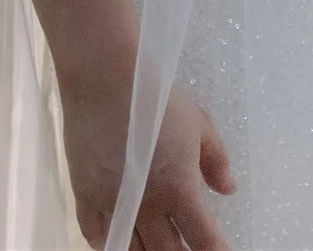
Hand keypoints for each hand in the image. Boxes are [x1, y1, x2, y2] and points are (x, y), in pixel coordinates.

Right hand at [60, 67, 235, 250]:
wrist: (104, 79)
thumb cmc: (156, 98)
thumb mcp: (199, 126)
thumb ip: (216, 162)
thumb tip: (228, 189)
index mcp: (178, 188)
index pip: (203, 239)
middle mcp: (145, 205)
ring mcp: (111, 205)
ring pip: (132, 250)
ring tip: (161, 247)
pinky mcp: (84, 198)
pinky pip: (97, 238)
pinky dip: (112, 245)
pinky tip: (123, 241)